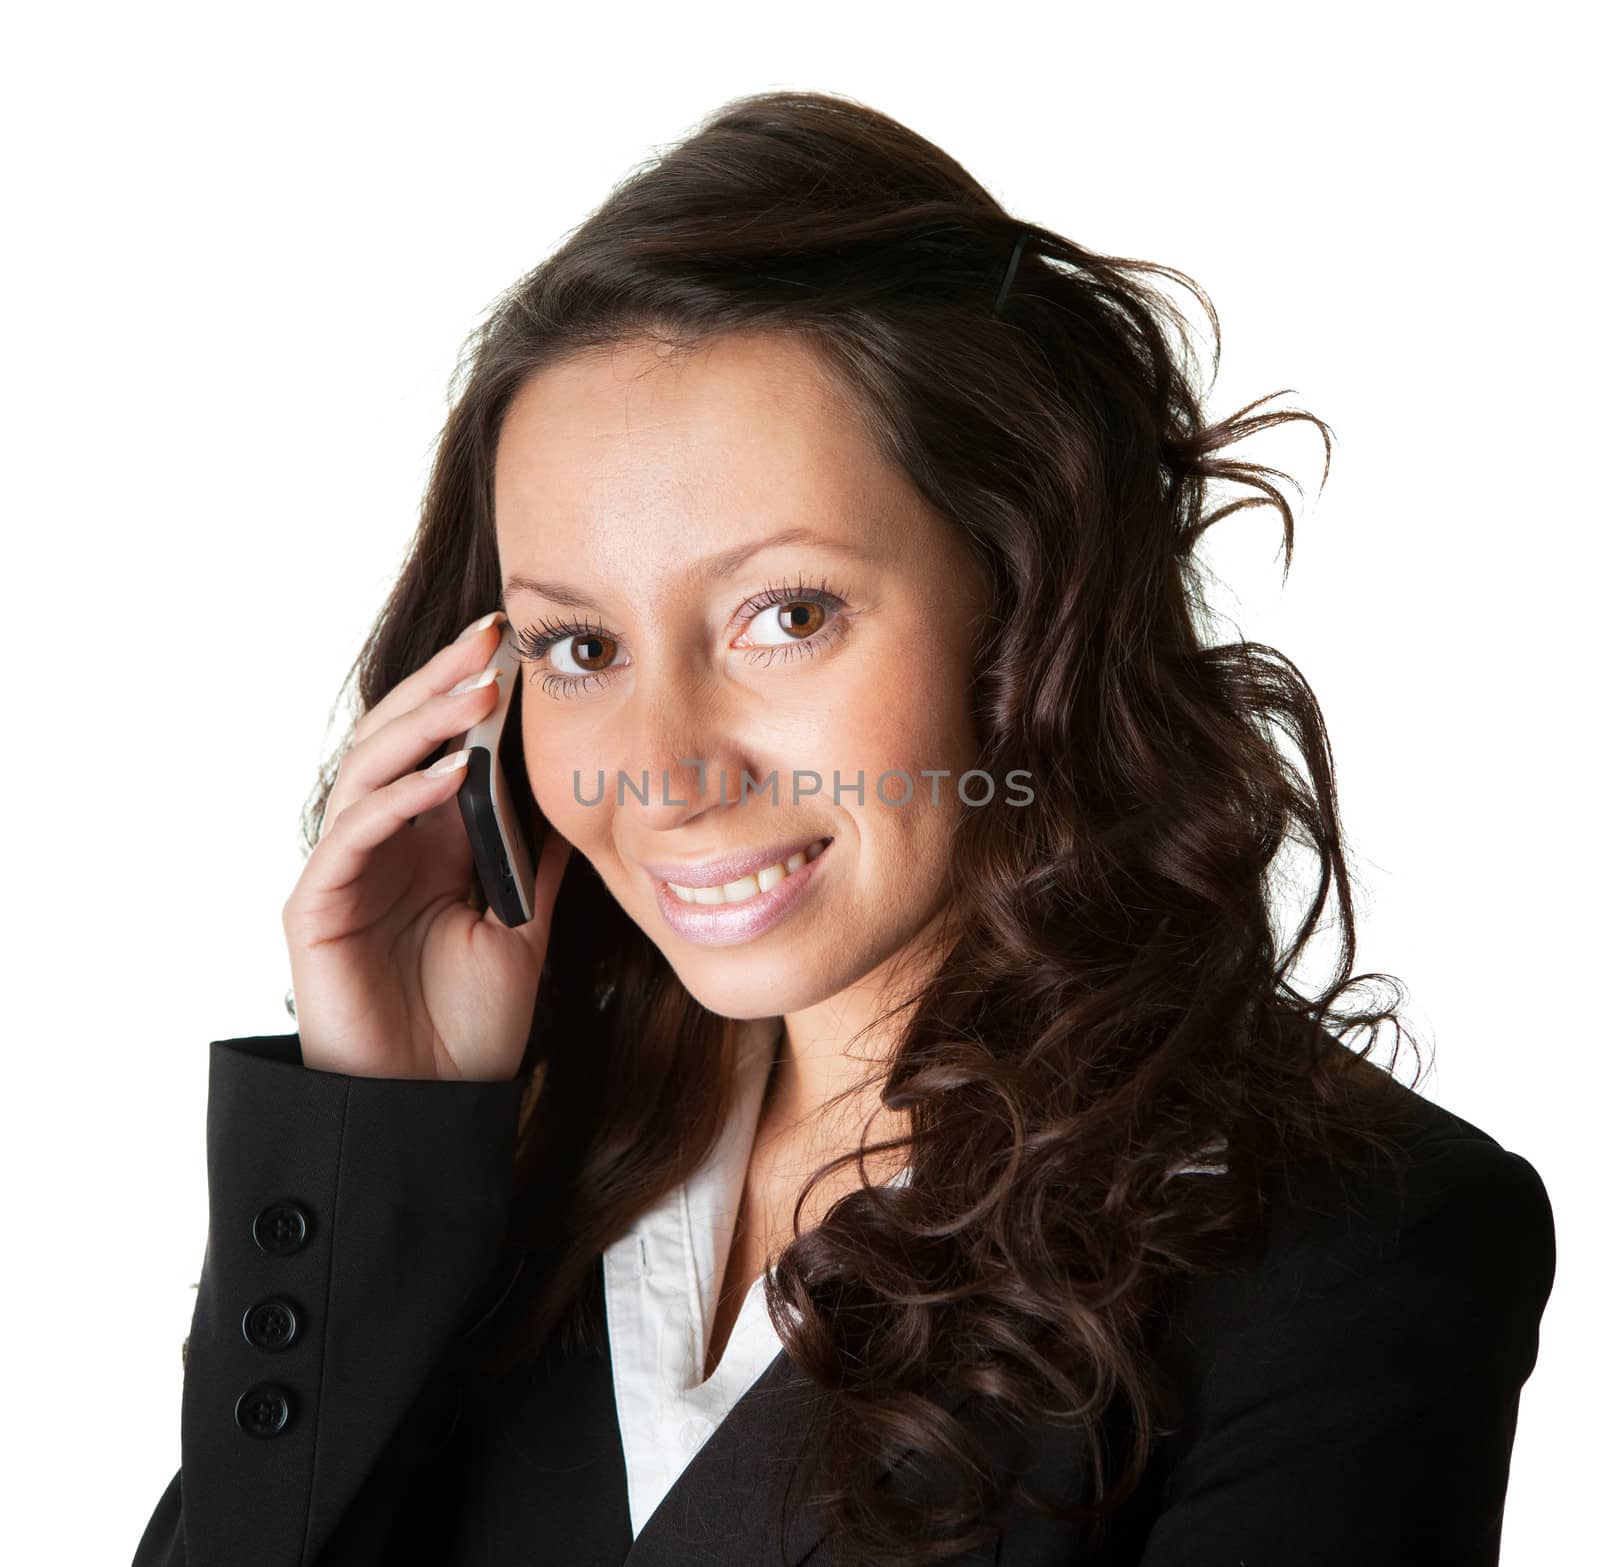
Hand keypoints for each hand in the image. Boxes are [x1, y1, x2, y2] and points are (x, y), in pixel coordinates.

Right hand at [280, 611, 571, 1080]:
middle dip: (443, 685)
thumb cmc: (470, 1027)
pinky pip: (354, 833)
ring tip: (478, 693)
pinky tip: (445, 774)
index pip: (436, 746)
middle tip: (490, 639)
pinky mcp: (314, 906)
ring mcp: (342, 871)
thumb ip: (535, 863)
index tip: (514, 646)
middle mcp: (378, 845)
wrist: (433, 1109)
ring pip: (371, 770)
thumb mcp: (524, 928)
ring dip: (425, 727)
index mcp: (422, 843)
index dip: (467, 695)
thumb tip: (578, 796)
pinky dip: (399, 797)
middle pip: (399, 739)